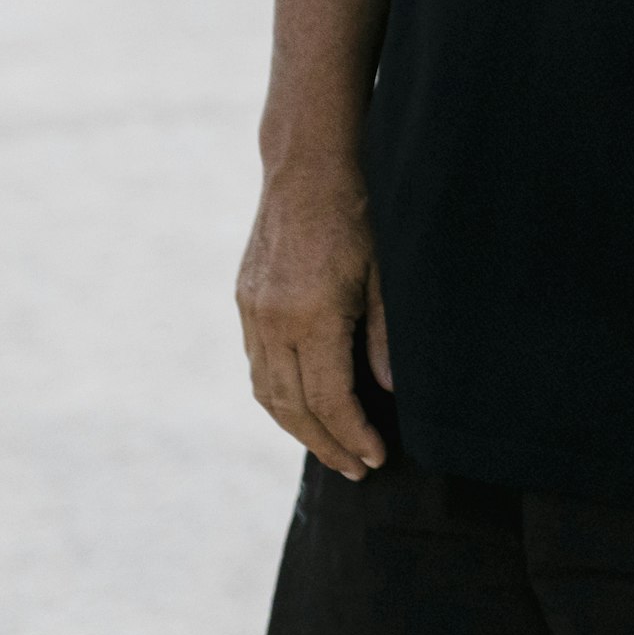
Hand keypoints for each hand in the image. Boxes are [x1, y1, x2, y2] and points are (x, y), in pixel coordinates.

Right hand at [236, 172, 391, 477]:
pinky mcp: (244, 301)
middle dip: (325, 443)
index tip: (376, 457)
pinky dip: (278, 395)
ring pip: (266, 391)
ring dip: (297, 427)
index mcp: (310, 317)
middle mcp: (272, 322)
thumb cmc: (360, 213)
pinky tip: (302, 405)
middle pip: (292, 406)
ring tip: (331, 447)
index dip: (353, 434)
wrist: (307, 166)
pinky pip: (257, 365)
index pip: (329, 399)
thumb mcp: (385, 276)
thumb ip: (386, 337)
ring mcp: (252, 312)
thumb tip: (389, 391)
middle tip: (356, 468)